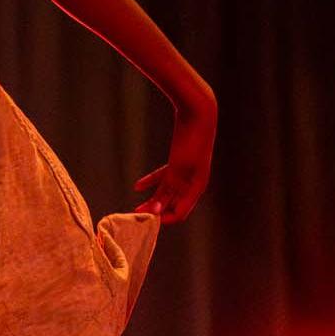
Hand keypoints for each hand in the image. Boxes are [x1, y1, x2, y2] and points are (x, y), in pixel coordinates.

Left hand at [132, 104, 213, 223]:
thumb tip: (156, 210)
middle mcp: (193, 182)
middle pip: (173, 203)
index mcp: (197, 187)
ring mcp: (186, 172)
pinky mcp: (179, 161)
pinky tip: (138, 186)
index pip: (181, 212)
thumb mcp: (177, 168)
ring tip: (137, 205)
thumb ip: (167, 189)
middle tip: (137, 215)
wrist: (197, 114)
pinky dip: (152, 182)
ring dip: (153, 198)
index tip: (147, 221)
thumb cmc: (192, 141)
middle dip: (156, 210)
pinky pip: (165, 177)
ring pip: (168, 191)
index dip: (164, 219)